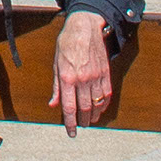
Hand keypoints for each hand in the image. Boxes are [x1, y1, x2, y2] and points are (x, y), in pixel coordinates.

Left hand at [50, 10, 114, 131]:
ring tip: (90, 120)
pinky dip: (103, 104)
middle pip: (84, 108)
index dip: (70, 123)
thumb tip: (53, 104)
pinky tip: (100, 108)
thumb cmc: (67, 44)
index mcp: (67, 78)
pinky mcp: (105, 73)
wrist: (85, 27)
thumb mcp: (56, 64)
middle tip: (80, 126)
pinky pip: (107, 94)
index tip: (71, 132)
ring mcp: (96, 77)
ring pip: (96, 104)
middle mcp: (82, 80)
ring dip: (94, 115)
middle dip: (82, 121)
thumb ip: (56, 87)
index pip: (69, 107)